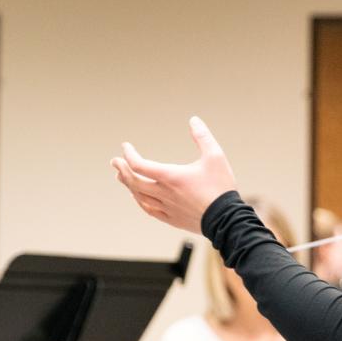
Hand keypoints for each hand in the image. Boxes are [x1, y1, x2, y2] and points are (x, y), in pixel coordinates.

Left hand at [110, 117, 237, 234]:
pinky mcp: (171, 218)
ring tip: (121, 176)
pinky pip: (149, 210)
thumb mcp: (215, 157)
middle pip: (134, 181)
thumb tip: (194, 120)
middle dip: (121, 169)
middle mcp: (164, 193)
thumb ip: (203, 137)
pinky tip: (136, 197)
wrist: (226, 220)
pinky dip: (139, 201)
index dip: (129, 154)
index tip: (126, 146)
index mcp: (171, 176)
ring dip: (127, 184)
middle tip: (115, 161)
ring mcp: (166, 207)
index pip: (139, 165)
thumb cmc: (221, 188)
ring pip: (139, 196)